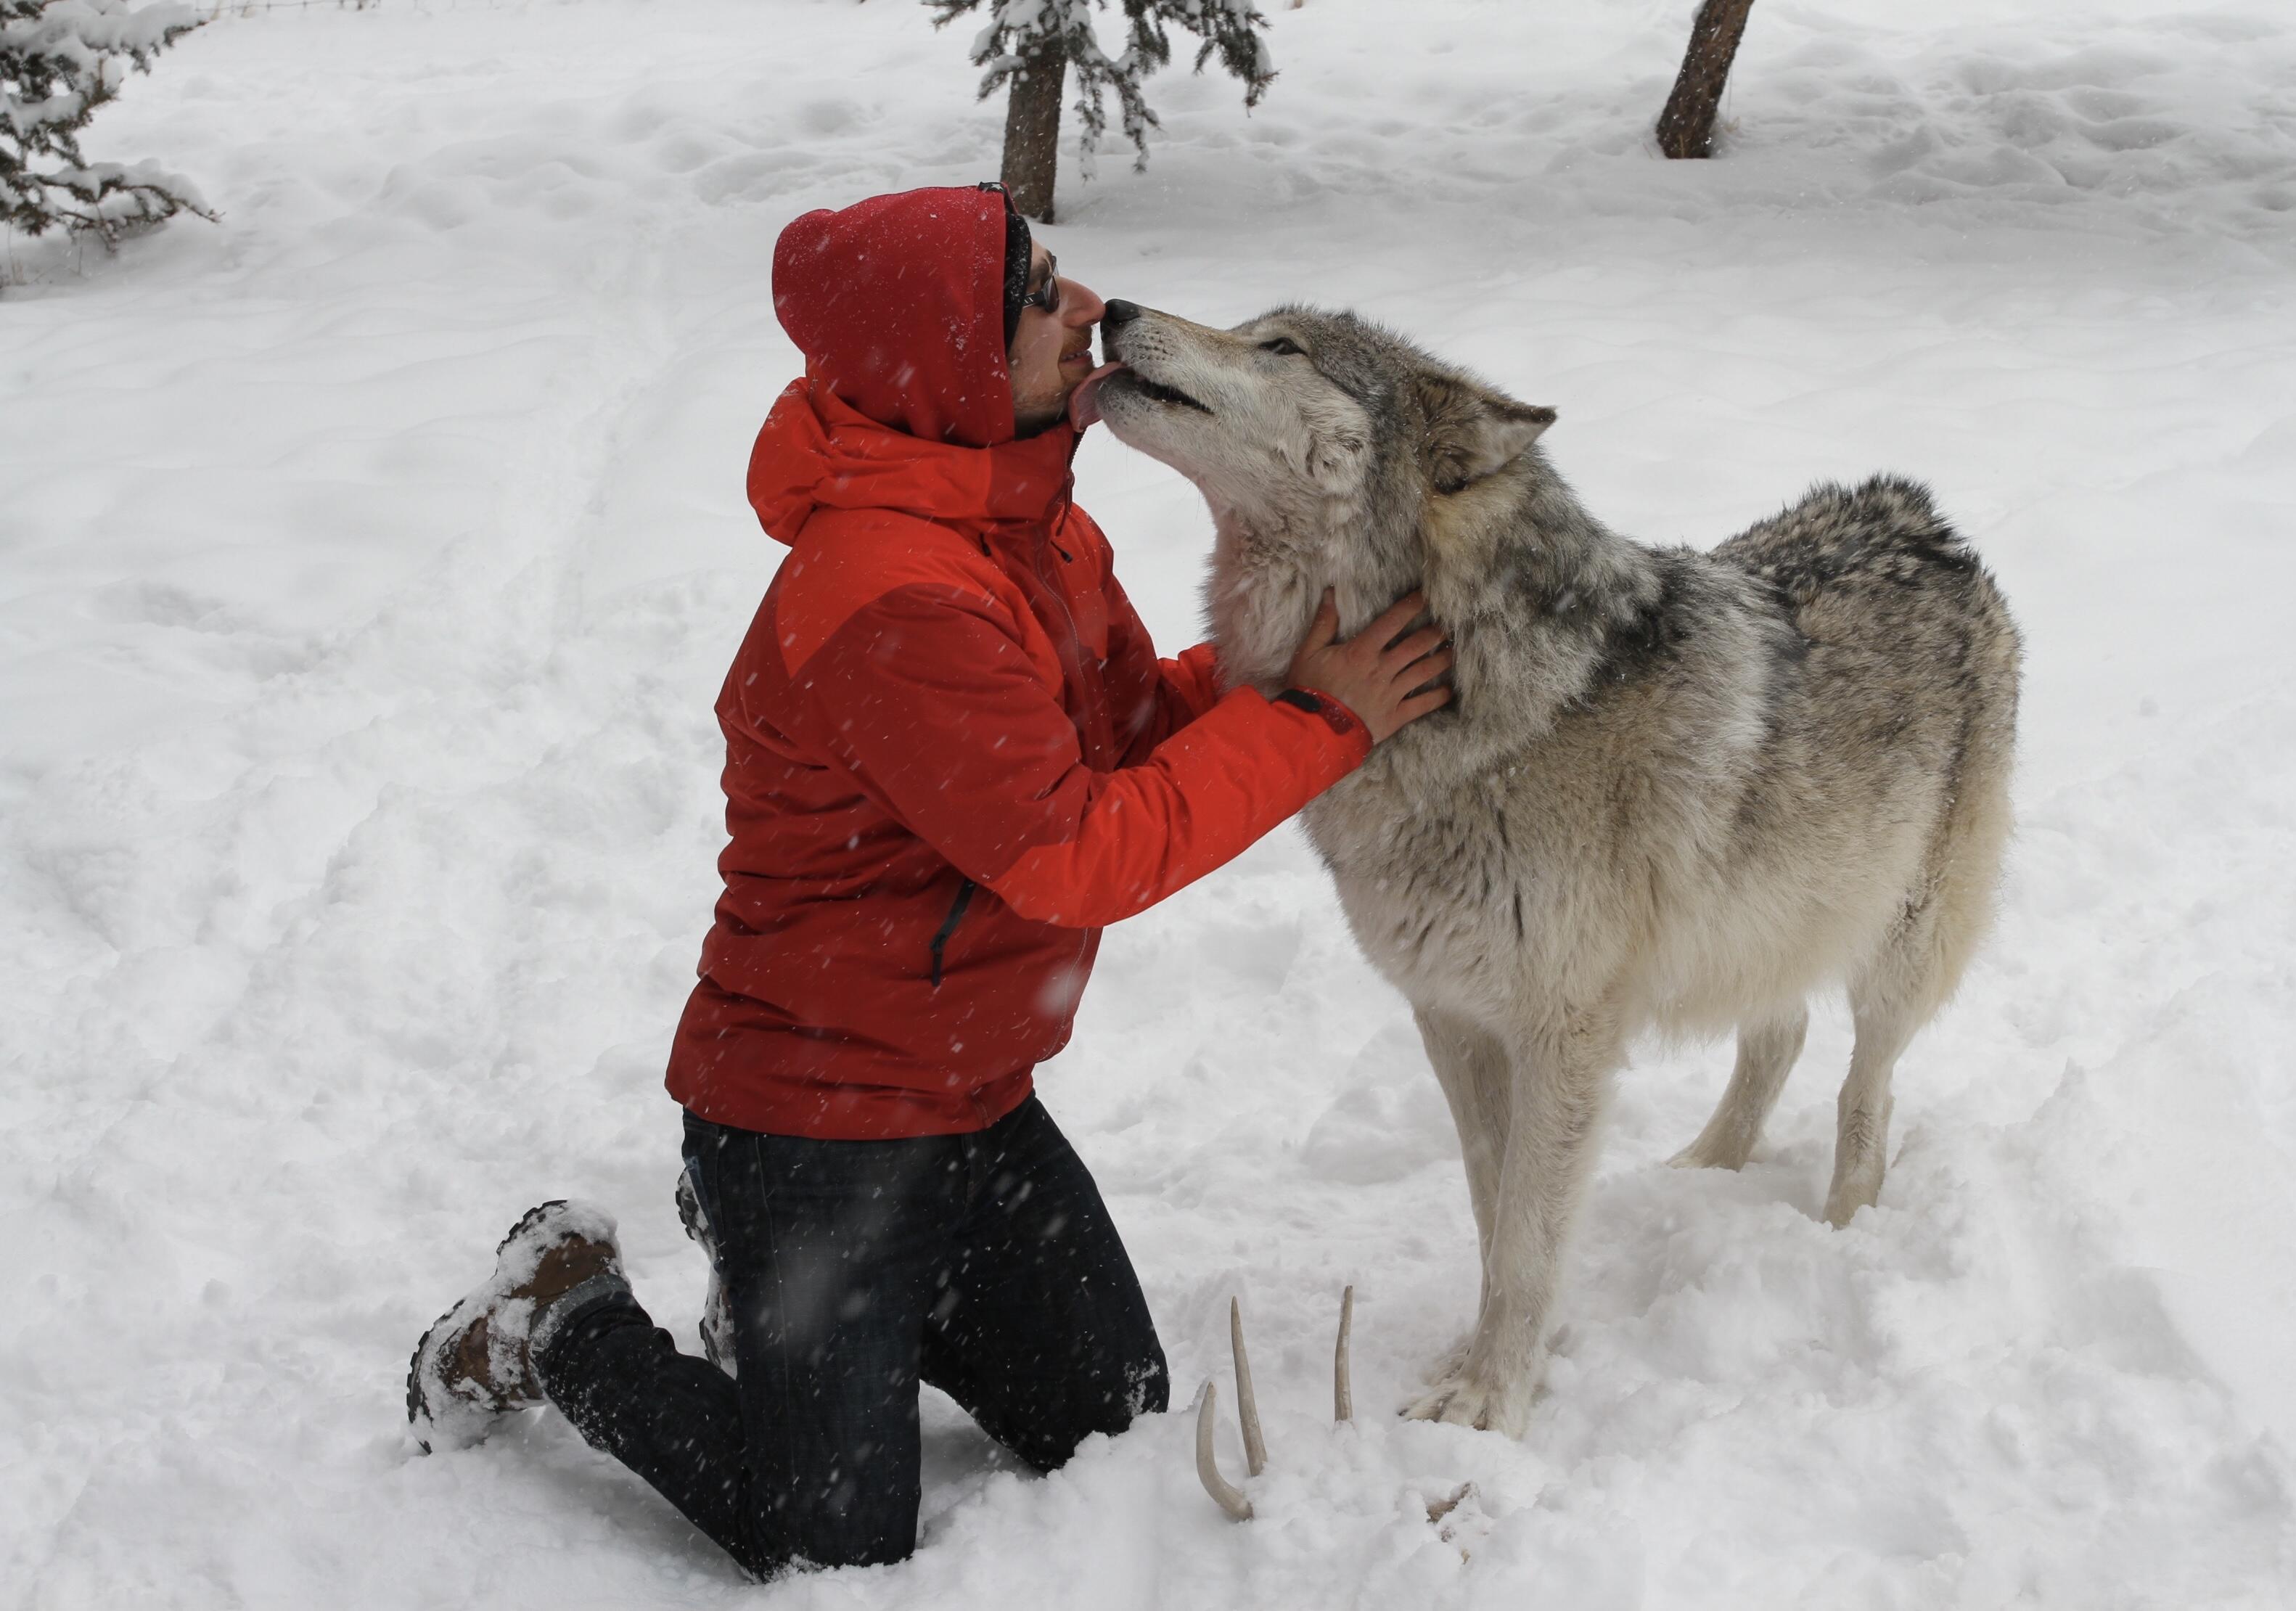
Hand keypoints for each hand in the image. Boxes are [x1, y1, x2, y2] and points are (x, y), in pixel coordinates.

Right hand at [1286, 590, 1452, 743]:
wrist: (1313, 732)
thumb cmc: (1309, 690)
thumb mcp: (1308, 653)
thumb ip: (1323, 624)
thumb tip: (1331, 594)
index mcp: (1362, 651)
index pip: (1393, 621)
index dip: (1411, 605)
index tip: (1427, 595)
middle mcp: (1382, 669)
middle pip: (1417, 645)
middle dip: (1435, 632)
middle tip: (1450, 623)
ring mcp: (1391, 693)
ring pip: (1424, 672)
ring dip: (1442, 660)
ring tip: (1454, 651)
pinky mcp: (1395, 716)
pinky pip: (1422, 705)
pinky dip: (1438, 697)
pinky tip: (1449, 690)